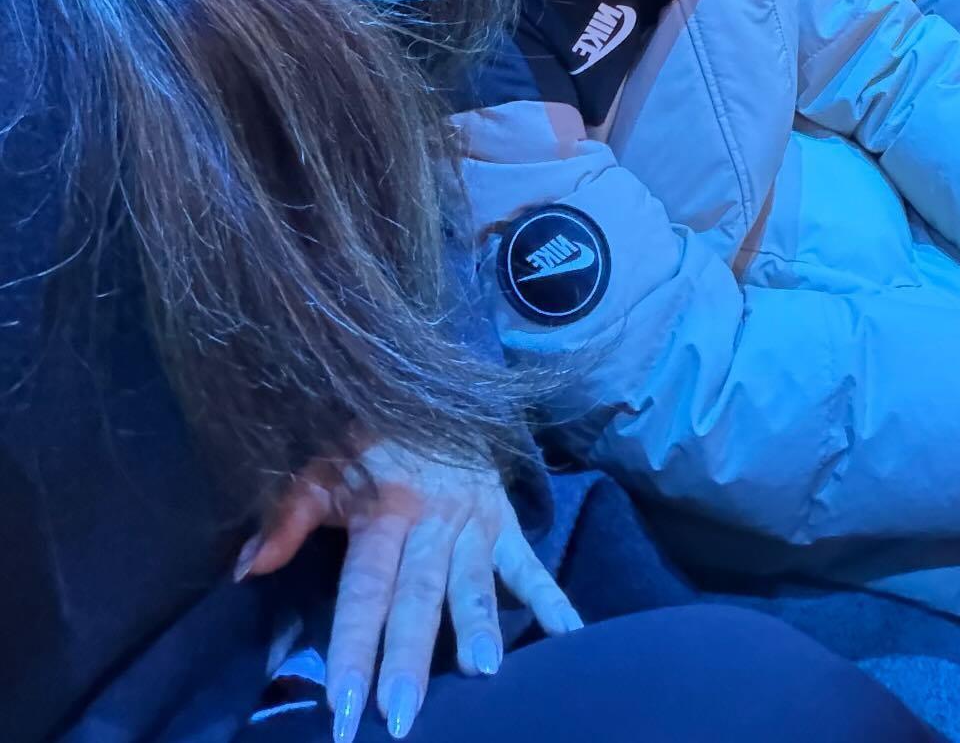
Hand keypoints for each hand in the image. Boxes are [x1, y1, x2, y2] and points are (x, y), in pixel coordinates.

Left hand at [239, 443, 581, 740]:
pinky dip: (552, 597)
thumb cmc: (370, 442)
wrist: (434, 391)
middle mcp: (432, 519)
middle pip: (418, 597)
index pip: (365, 590)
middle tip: (402, 717)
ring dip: (478, 626)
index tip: (344, 706)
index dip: (353, 647)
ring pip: (474, 582)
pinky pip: (529, 563)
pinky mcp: (506, 521)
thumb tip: (246, 570)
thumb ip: (288, 516)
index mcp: (385, 509)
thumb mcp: (323, 467)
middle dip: (410, 658)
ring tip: (482, 672)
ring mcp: (475, 522)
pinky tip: (571, 635)